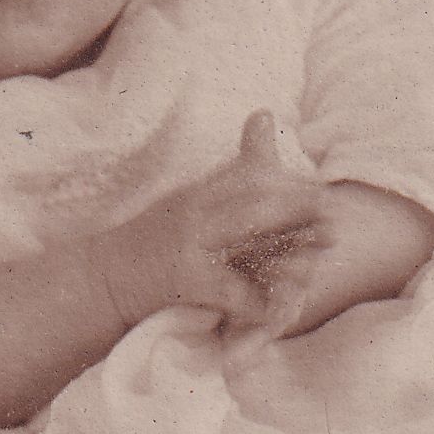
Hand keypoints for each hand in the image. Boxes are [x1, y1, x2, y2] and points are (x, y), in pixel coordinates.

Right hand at [95, 112, 329, 332]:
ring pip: (246, 236)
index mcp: (196, 194)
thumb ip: (222, 182)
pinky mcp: (182, 277)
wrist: (99, 282)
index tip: (322, 189)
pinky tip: (280, 311)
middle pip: (255, 200)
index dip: (288, 183)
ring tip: (316, 261)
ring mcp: (187, 242)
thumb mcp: (182, 206)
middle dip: (296, 206)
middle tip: (333, 215)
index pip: (247, 178)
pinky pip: (229, 289)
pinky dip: (255, 301)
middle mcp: (192, 211)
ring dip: (286, 250)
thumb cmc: (145, 248)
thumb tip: (260, 123)